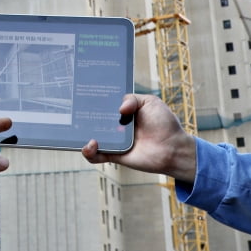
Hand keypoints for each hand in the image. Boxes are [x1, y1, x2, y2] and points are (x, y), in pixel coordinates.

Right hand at [81, 94, 197, 182]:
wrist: (173, 148)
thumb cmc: (165, 123)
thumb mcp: (150, 102)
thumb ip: (132, 99)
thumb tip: (119, 108)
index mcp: (123, 112)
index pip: (104, 105)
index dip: (94, 100)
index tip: (84, 94)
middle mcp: (116, 126)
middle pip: (94, 120)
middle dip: (83, 115)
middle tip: (76, 111)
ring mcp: (114, 141)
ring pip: (90, 137)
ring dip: (81, 134)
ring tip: (82, 130)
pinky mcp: (115, 155)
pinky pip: (97, 156)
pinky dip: (89, 152)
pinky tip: (91, 144)